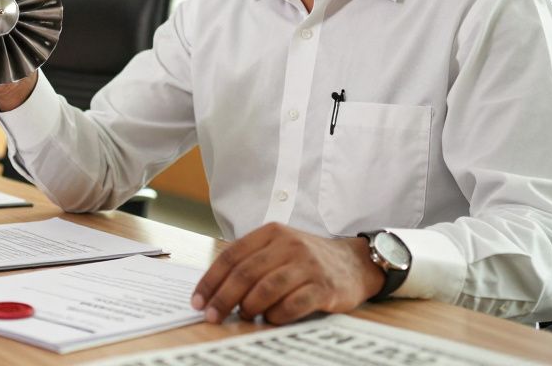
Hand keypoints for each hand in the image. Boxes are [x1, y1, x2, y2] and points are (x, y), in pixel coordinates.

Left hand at [191, 222, 383, 324]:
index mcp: (271, 233)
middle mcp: (288, 245)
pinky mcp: (324, 287)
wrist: (354, 263)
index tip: (198, 301)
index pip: (232, 256)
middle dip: (223, 298)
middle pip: (246, 273)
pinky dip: (277, 315)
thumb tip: (215, 291)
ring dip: (250, 307)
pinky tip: (271, 319)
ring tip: (244, 316)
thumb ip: (251, 262)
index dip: (211, 280)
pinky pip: (293, 305)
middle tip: (213, 316)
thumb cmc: (307, 259)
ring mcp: (307, 265)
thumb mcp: (278, 248)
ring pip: (267, 288)